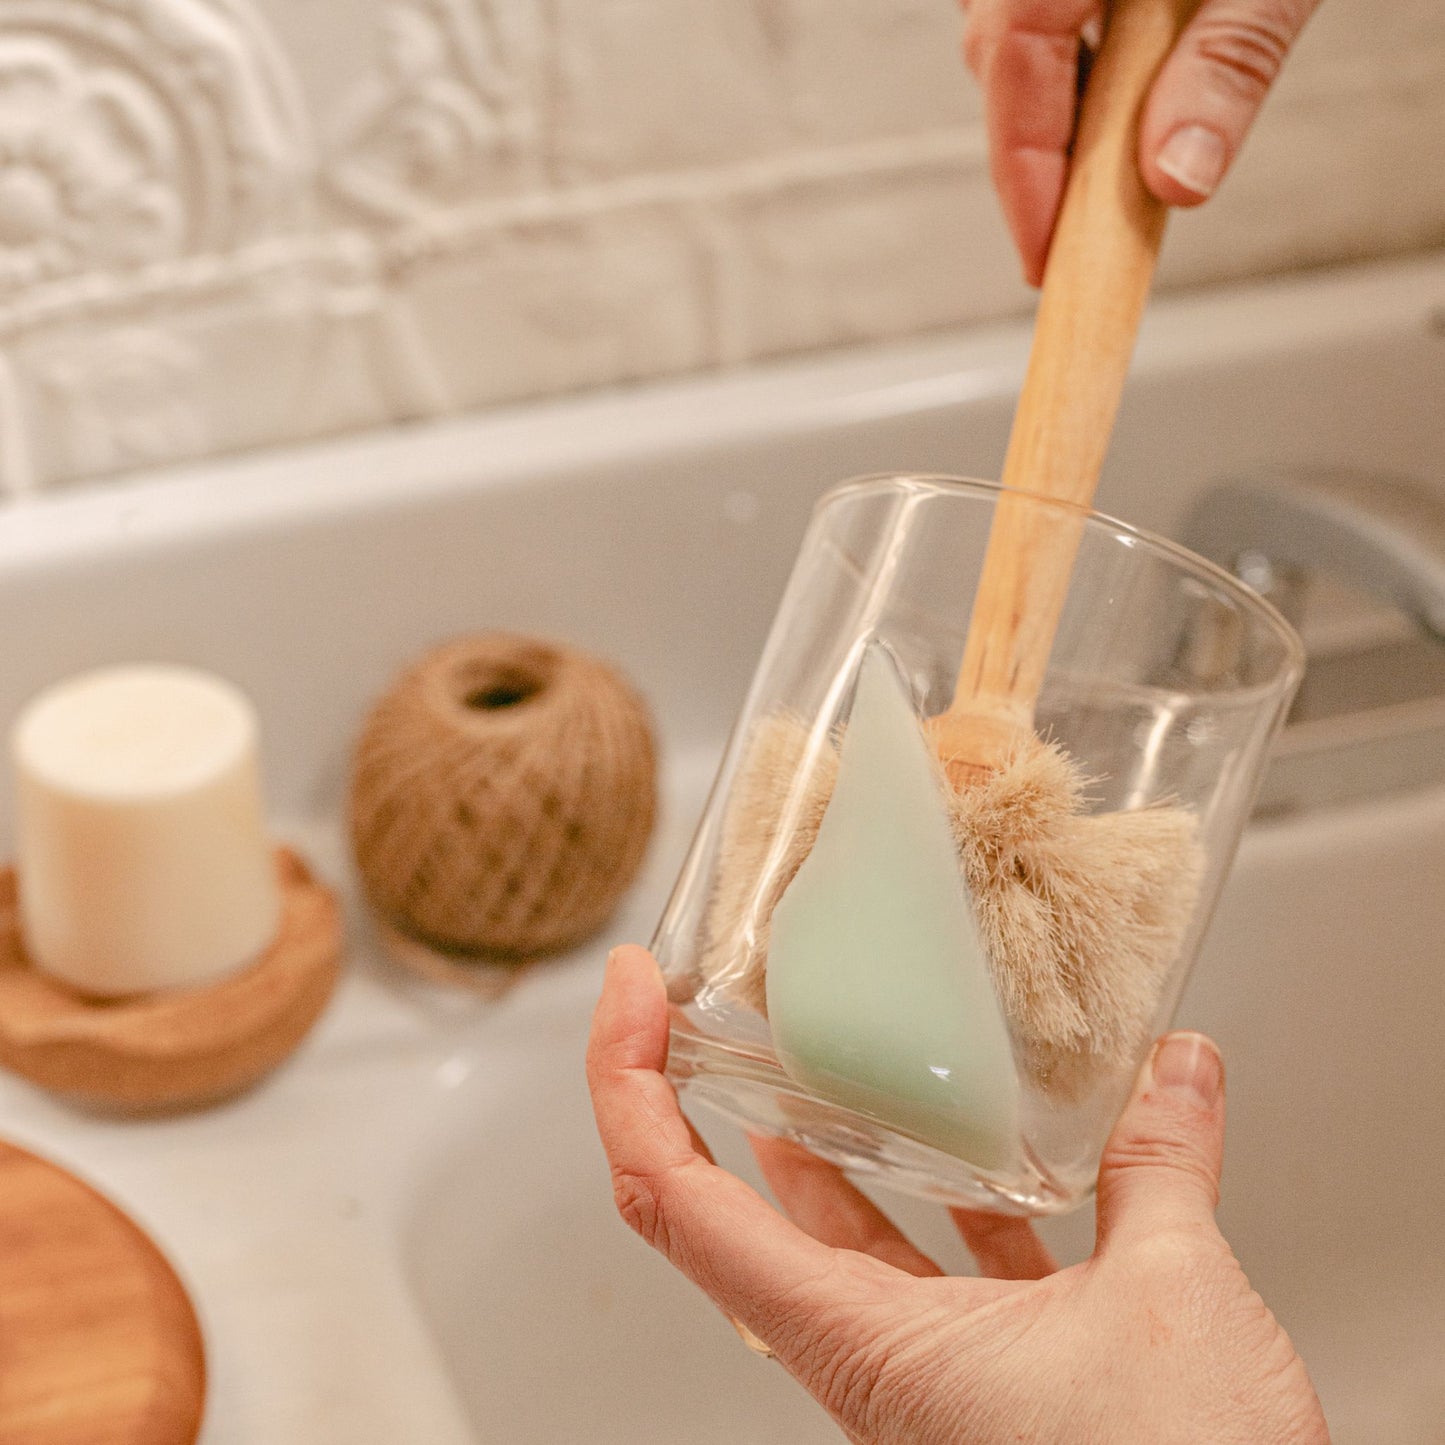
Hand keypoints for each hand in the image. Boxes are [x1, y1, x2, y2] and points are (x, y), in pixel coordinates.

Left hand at [587, 945, 1329, 1443]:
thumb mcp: (1173, 1298)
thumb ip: (1159, 1168)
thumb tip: (1175, 1071)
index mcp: (856, 1341)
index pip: (676, 1201)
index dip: (628, 1086)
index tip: (628, 994)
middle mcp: (865, 1359)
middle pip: (726, 1212)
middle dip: (704, 1100)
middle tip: (709, 1011)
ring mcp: (919, 1374)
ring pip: (832, 1239)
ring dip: (819, 1144)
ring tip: (823, 1054)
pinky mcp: (981, 1384)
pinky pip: (933, 1272)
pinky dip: (945, 1201)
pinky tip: (995, 1154)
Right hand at [962, 0, 1321, 283]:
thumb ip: (1226, 66)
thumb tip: (1176, 180)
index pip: (1013, 65)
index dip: (1023, 178)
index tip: (1044, 262)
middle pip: (1003, 54)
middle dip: (1036, 155)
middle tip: (1078, 237)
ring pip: (1013, 31)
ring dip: (1054, 106)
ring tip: (1104, 165)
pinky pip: (1040, 4)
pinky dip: (1071, 56)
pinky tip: (1117, 85)